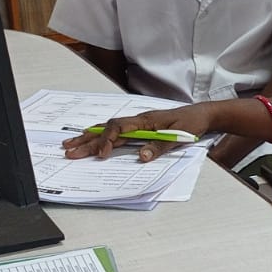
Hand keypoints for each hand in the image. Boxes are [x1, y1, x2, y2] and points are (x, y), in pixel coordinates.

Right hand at [61, 104, 212, 161]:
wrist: (201, 114)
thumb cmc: (191, 123)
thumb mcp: (179, 136)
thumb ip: (159, 146)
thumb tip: (142, 156)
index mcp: (145, 120)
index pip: (118, 128)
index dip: (107, 140)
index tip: (101, 154)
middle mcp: (138, 120)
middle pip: (107, 129)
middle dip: (87, 141)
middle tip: (69, 151)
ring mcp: (137, 124)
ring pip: (108, 129)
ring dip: (89, 137)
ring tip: (70, 144)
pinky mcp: (139, 128)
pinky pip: (115, 131)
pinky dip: (101, 136)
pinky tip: (91, 140)